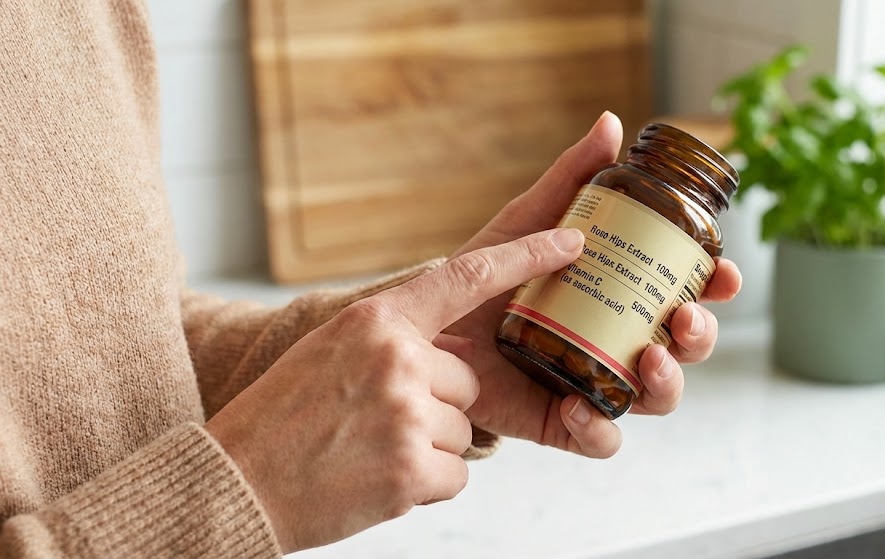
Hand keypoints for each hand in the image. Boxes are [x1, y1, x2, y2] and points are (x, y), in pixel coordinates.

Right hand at [205, 229, 583, 552]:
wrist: (233, 482)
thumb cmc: (280, 417)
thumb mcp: (330, 350)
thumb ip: (391, 338)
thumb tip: (448, 347)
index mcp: (377, 320)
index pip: (467, 275)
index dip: (526, 255)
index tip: (571, 240)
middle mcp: (398, 358)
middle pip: (467, 381)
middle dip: (438, 405)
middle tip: (376, 423)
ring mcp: (406, 413)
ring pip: (462, 430)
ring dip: (427, 448)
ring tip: (367, 451)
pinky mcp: (412, 470)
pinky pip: (455, 474)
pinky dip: (424, 484)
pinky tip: (376, 480)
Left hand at [445, 112, 742, 457]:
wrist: (425, 325)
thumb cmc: (485, 273)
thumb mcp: (526, 222)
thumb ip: (569, 180)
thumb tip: (610, 125)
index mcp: (620, 295)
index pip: (685, 292)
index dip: (715, 286)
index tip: (721, 273)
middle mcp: (616, 342)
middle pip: (684, 348)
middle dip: (700, 336)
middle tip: (683, 317)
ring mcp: (593, 383)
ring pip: (656, 398)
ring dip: (668, 383)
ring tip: (648, 360)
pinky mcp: (560, 421)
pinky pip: (599, 439)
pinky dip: (598, 429)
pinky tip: (578, 406)